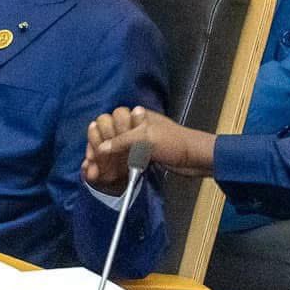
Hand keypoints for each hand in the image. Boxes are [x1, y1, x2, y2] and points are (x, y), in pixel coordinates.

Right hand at [82, 106, 214, 193]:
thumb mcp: (146, 139)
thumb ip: (122, 142)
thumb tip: (100, 149)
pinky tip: (106, 172)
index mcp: (136, 116)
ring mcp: (138, 140)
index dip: (99, 135)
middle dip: (99, 148)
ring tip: (95, 171)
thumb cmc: (174, 143)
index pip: (108, 121)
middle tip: (92, 164)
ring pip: (115, 147)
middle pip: (108, 134)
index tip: (94, 152)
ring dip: (104, 158)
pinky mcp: (143, 154)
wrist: (196, 158)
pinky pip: (124, 156)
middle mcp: (135, 126)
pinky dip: (115, 164)